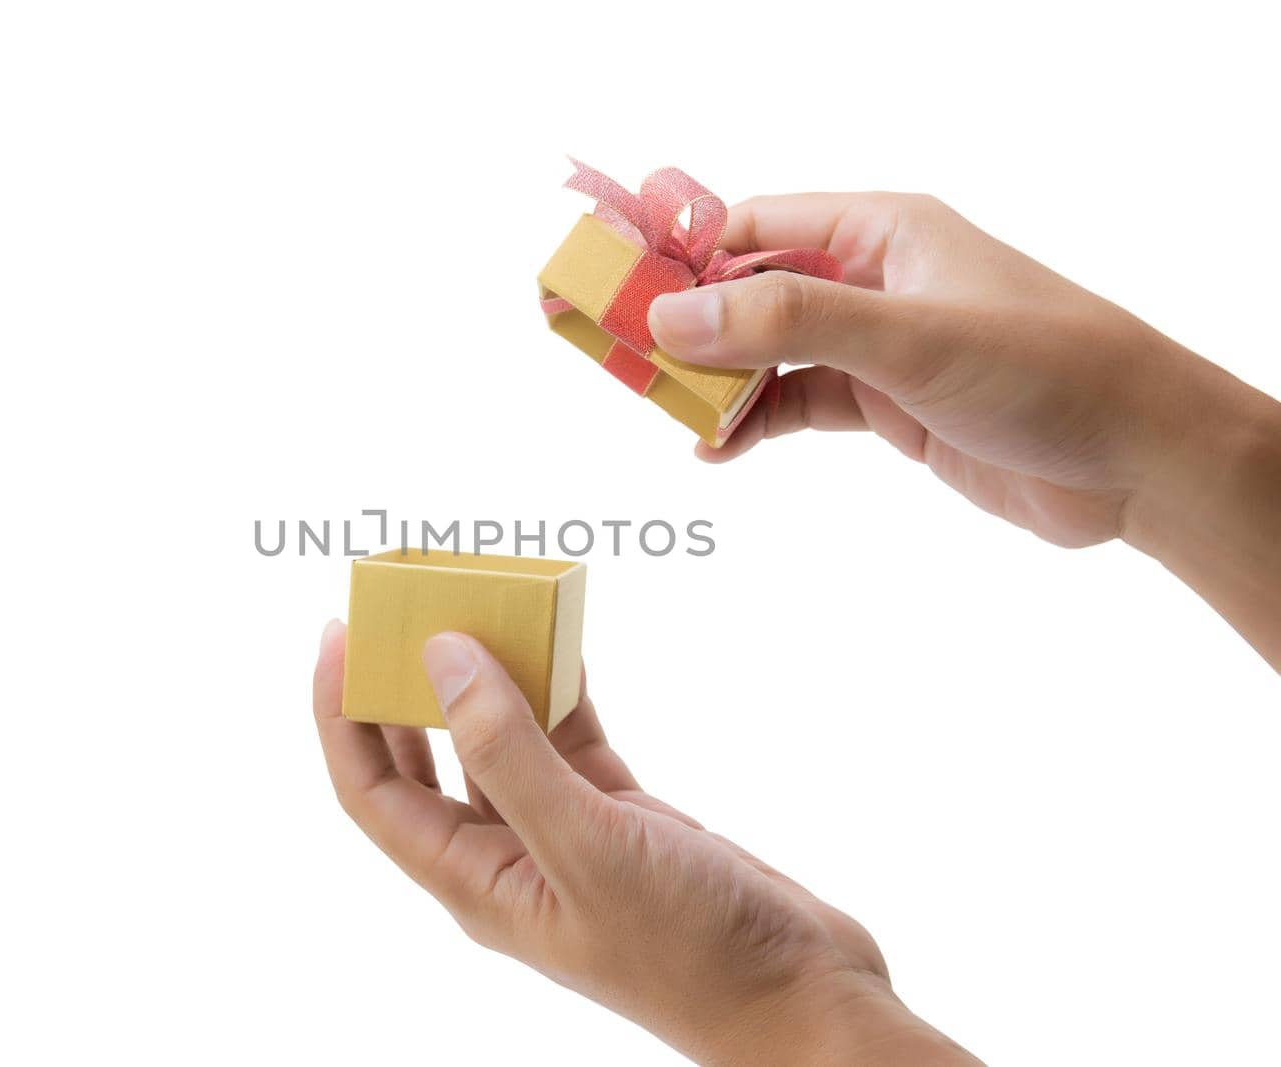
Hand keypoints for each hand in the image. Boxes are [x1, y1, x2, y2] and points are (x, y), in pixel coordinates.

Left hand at [312, 621, 978, 1064]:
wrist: (799, 995)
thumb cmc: (690, 949)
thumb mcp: (586, 844)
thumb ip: (507, 749)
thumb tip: (441, 658)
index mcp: (475, 882)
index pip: (373, 791)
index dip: (342, 714)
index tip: (337, 631)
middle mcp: (507, 857)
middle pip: (424, 760)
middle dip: (402, 686)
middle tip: (396, 608)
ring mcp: (564, 836)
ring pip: (503, 738)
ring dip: (489, 675)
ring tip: (479, 603)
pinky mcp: (620, 818)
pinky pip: (569, 737)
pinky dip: (561, 688)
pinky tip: (560, 640)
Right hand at [649, 193, 1280, 664]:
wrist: (1137, 460)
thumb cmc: (1047, 369)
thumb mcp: (909, 336)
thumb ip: (790, 321)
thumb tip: (675, 315)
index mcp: (882, 231)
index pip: (755, 227)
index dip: (683, 257)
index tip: (621, 295)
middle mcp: (873, 279)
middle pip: (750, 290)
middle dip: (688, 324)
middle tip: (621, 361)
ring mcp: (879, 344)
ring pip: (768, 352)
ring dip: (716, 381)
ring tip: (666, 414)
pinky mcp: (889, 405)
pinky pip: (798, 403)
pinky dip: (754, 423)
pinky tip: (718, 448)